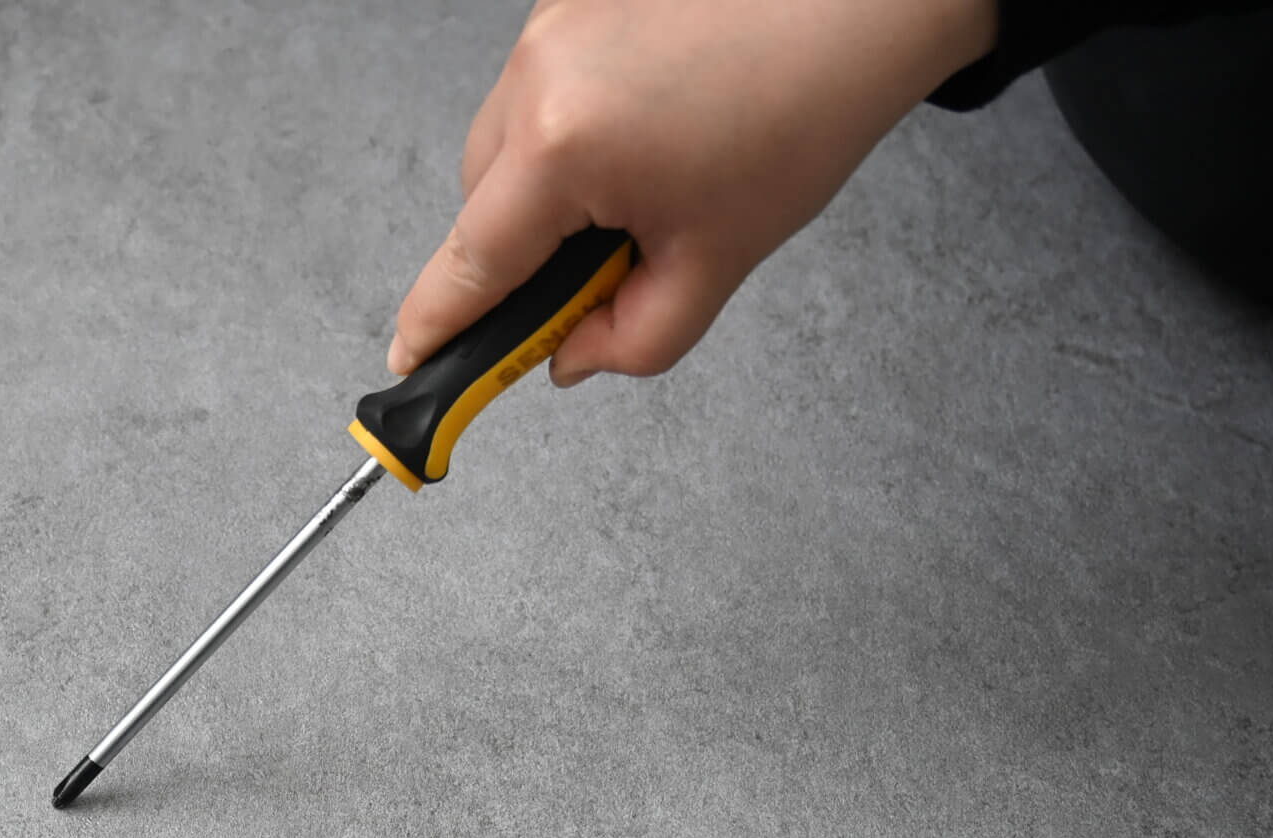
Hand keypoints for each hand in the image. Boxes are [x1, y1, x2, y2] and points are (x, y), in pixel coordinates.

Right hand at [388, 0, 998, 384]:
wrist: (861, 1)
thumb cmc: (806, 104)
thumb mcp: (718, 257)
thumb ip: (632, 335)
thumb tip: (568, 357)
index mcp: (563, 148)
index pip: (472, 265)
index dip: (437, 327)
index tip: (411, 365)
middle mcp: (536, 75)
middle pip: (480, 204)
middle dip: (523, 252)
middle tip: (606, 268)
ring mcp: (545, 26)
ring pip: (506, 144)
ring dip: (549, 184)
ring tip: (649, 177)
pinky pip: (538, 88)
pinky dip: (574, 123)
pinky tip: (648, 122)